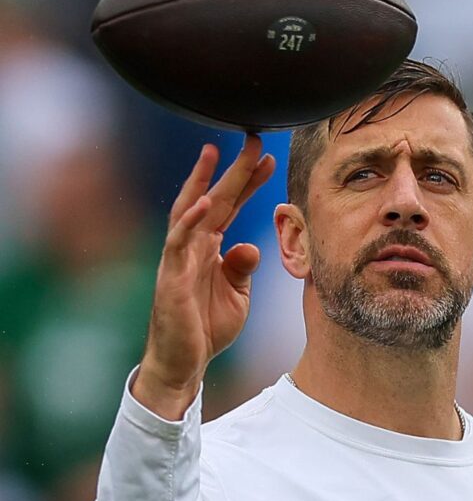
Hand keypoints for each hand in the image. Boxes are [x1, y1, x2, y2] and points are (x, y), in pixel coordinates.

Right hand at [133, 136, 274, 418]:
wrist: (185, 361)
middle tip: (253, 139)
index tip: (269, 158)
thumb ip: (242, 267)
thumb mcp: (237, 294)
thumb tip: (250, 245)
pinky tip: (204, 200)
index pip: (232, 206)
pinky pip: (179, 242)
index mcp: (210, 247)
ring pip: (191, 210)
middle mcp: (193, 245)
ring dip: (204, 180)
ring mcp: (180, 258)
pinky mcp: (173, 276)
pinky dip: (191, 220)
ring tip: (216, 153)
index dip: (249, 182)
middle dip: (233, 169)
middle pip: (214, 198)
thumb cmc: (207, 325)